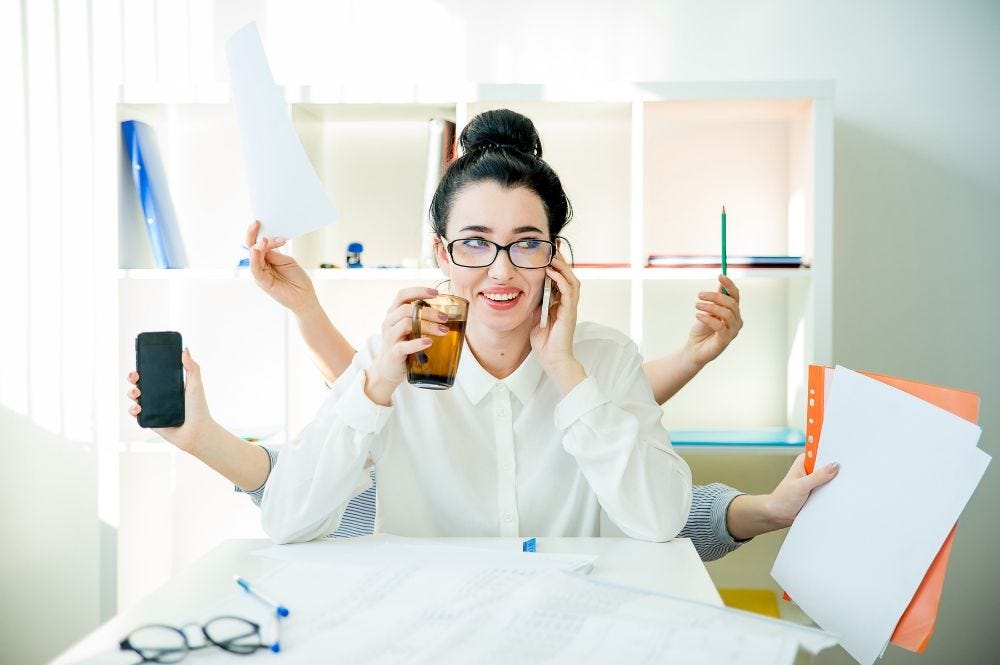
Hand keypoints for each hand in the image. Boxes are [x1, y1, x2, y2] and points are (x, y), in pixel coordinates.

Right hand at [126, 348, 216, 453]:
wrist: (197, 431)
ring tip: (137, 393)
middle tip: (135, 377)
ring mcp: (153, 408)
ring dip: (131, 392)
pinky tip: (138, 407)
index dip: (144, 369)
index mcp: (168, 386)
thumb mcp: (196, 385)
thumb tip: (184, 349)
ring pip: (135, 397)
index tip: (140, 364)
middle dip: (133, 378)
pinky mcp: (150, 420)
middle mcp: (159, 396)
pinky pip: (135, 414)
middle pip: (140, 384)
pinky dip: (133, 409)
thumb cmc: (198, 408)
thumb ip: (192, 367)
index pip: (152, 374)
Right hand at [246, 220, 317, 313]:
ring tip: (263, 239)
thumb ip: (274, 253)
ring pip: (254, 257)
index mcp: (268, 258)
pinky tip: (257, 250)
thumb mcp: (287, 261)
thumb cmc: (298, 280)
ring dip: (258, 246)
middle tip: (256, 222)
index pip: (260, 243)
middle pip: (253, 247)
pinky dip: (255, 259)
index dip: (261, 232)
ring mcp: (261, 274)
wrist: (305, 297)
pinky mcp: (263, 282)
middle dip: (253, 234)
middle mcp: (262, 265)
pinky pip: (255, 269)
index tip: (263, 222)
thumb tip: (263, 242)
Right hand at [365, 287, 450, 403]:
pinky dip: (418, 343)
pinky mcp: (393, 352)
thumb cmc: (403, 345)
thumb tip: (447, 313)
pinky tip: (429, 342)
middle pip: (407, 309)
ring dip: (428, 326)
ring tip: (444, 331)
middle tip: (445, 318)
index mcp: (393, 313)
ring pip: (406, 324)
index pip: (402, 295)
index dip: (419, 291)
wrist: (388, 369)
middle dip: (429, 312)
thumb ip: (421, 319)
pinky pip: (404, 346)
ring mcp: (390, 337)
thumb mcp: (410, 329)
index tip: (436, 293)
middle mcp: (389, 322)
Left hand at [530, 253, 584, 391]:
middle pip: (569, 276)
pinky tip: (550, 272)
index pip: (561, 279)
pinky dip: (560, 280)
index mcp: (560, 304)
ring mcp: (570, 308)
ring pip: (572, 280)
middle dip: (561, 261)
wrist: (552, 360)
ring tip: (552, 256)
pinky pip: (568, 292)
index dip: (556, 266)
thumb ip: (535, 305)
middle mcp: (568, 304)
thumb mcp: (535, 318)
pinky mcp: (570, 313)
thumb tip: (525, 292)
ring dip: (562, 267)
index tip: (547, 252)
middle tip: (552, 247)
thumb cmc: (544, 343)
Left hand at [686, 274, 742, 366]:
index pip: (735, 295)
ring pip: (726, 313)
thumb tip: (721, 285)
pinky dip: (708, 318)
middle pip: (731, 303)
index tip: (720, 275)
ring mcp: (732, 331)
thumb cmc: (702, 330)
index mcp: (733, 312)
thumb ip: (715, 301)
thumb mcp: (707, 311)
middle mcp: (736, 321)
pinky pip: (719, 326)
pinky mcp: (725, 340)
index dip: (729, 285)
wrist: (694, 349)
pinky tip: (698, 315)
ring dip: (710, 307)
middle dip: (715, 296)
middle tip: (700, 294)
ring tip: (697, 305)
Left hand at [764, 453, 840, 527]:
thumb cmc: (783, 498)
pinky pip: (829, 491)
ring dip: (836, 484)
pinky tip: (841, 496)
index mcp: (804, 462)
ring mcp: (814, 482)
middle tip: (850, 474)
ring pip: (830, 480)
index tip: (846, 457)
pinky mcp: (817, 493)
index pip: (821, 453)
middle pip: (828, 467)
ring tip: (847, 486)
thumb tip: (834, 466)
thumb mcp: (801, 486)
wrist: (777, 515)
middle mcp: (810, 470)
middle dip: (837, 471)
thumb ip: (817, 476)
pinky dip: (833, 493)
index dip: (833, 455)